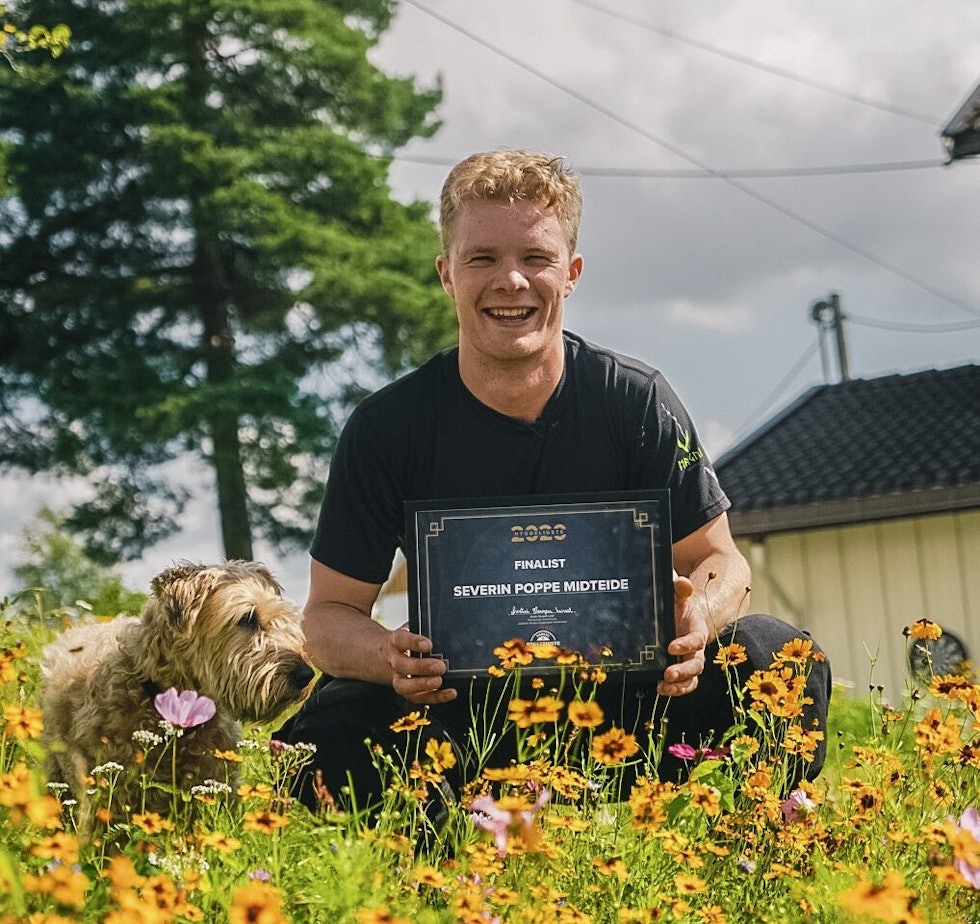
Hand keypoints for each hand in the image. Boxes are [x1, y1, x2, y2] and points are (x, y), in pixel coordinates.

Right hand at [388, 624, 456, 704]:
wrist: (394, 654)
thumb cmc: (410, 641)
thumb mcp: (415, 629)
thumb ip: (425, 629)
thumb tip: (444, 633)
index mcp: (396, 641)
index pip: (401, 640)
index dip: (414, 643)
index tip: (428, 645)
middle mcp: (394, 660)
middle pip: (402, 665)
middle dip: (421, 667)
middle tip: (440, 666)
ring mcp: (399, 678)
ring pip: (404, 685)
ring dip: (423, 685)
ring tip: (439, 681)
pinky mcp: (408, 692)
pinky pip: (418, 698)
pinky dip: (435, 697)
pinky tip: (449, 692)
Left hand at [656, 572, 707, 696]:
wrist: (677, 617)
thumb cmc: (677, 607)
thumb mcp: (678, 596)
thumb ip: (680, 589)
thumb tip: (682, 582)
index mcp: (698, 630)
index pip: (697, 640)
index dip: (687, 644)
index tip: (671, 647)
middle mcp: (696, 649)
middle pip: (696, 664)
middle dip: (683, 671)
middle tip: (668, 673)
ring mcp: (688, 662)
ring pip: (691, 678)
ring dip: (679, 686)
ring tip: (663, 686)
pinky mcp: (681, 671)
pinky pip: (683, 685)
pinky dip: (674, 690)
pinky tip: (660, 688)